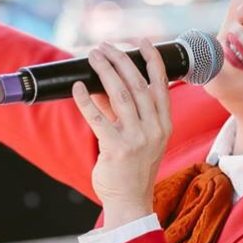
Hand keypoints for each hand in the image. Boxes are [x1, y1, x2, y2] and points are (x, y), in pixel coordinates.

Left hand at [72, 39, 172, 228]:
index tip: (143, 41)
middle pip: (138, 84)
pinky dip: (86, 100)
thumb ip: (123, 111)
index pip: (161, 84)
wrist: (130, 201)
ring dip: (105, 72)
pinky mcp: (116, 149)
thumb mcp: (139, 137)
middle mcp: (154, 129)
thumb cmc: (133, 168)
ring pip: (120, 95)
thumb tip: (100, 84)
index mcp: (164, 124)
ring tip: (94, 56)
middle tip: (105, 46)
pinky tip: (78, 87)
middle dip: (121, 60)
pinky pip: (98, 118)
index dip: (152, 60)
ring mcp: (137, 139)